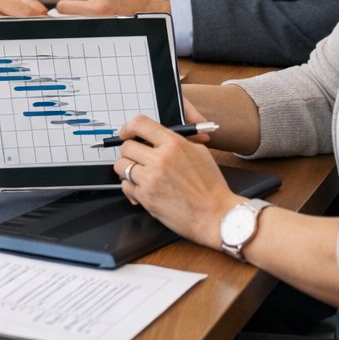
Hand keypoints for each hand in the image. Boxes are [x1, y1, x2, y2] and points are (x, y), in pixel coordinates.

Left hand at [112, 114, 238, 247]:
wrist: (216, 215)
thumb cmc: (210, 186)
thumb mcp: (199, 152)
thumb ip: (176, 141)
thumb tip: (155, 136)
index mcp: (173, 144)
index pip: (139, 124)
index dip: (128, 128)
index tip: (126, 134)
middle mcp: (160, 159)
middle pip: (126, 147)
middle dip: (129, 152)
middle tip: (136, 158)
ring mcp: (151, 179)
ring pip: (121, 166)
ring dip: (127, 170)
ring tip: (140, 174)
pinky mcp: (146, 197)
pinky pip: (125, 186)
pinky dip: (131, 187)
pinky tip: (143, 189)